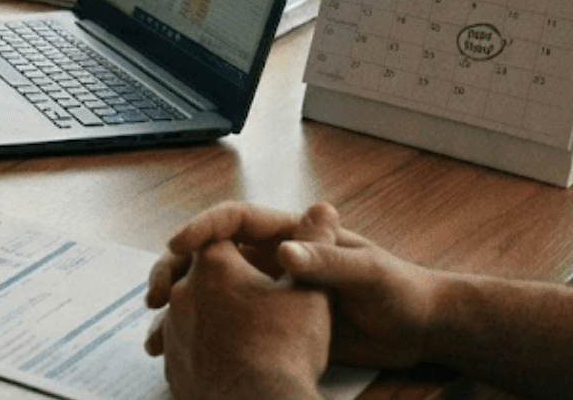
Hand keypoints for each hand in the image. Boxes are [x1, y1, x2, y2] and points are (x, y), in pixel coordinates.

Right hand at [146, 201, 437, 369]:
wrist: (417, 331)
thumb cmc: (399, 291)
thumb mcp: (366, 274)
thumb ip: (328, 262)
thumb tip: (285, 253)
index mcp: (291, 235)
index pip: (234, 221)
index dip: (202, 228)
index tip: (179, 245)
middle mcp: (273, 258)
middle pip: (209, 255)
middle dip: (174, 270)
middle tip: (155, 293)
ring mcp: (270, 291)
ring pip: (209, 292)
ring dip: (177, 307)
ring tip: (155, 332)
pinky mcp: (273, 322)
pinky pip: (225, 324)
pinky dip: (196, 336)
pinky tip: (179, 352)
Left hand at [157, 239, 330, 399]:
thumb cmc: (285, 348)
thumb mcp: (310, 292)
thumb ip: (316, 246)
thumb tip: (323, 210)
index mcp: (213, 264)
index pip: (219, 236)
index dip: (237, 239)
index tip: (244, 245)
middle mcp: (183, 292)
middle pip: (196, 271)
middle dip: (218, 276)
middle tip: (239, 289)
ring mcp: (173, 329)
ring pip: (185, 310)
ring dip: (205, 311)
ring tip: (231, 325)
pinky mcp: (173, 363)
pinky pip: (182, 345)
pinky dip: (199, 345)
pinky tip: (220, 355)